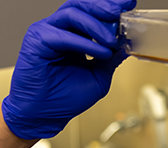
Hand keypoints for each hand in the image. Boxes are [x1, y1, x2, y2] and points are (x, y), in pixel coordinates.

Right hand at [2, 0, 136, 139]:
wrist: (43, 117)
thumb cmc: (63, 99)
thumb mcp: (98, 77)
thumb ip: (111, 59)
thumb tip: (128, 44)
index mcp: (72, 34)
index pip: (91, 11)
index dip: (110, 6)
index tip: (129, 5)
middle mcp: (58, 29)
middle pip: (81, 5)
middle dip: (104, 6)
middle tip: (121, 10)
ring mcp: (46, 33)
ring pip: (72, 14)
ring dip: (96, 25)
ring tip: (111, 40)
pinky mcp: (37, 42)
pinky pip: (63, 36)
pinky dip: (85, 43)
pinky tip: (100, 52)